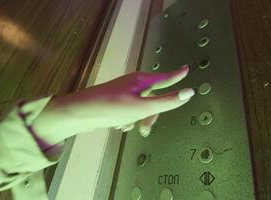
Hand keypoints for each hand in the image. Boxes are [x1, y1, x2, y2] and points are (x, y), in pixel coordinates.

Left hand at [33, 65, 194, 144]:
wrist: (81, 113)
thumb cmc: (113, 108)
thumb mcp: (143, 107)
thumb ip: (167, 102)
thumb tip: (190, 92)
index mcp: (141, 81)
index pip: (165, 78)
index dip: (177, 76)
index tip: (186, 69)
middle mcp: (133, 84)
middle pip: (153, 98)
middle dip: (151, 114)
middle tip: (145, 129)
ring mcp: (123, 92)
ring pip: (141, 107)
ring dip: (138, 119)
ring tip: (127, 128)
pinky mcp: (115, 102)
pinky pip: (129, 111)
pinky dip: (128, 119)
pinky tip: (119, 126)